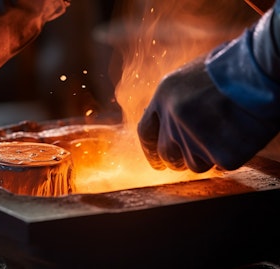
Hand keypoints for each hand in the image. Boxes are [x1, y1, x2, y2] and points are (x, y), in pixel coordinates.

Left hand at [137, 56, 278, 172]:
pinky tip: (242, 135)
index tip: (157, 162)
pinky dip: (233, 154)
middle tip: (194, 156)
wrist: (262, 66)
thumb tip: (170, 125)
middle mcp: (172, 119)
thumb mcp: (190, 75)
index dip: (151, 151)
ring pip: (195, 164)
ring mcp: (194, 137)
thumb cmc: (233, 66)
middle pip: (167, 155)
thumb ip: (176, 102)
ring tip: (226, 133)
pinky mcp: (220, 153)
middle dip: (178, 160)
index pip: (146, 132)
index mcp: (164, 96)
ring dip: (208, 155)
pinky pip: (222, 164)